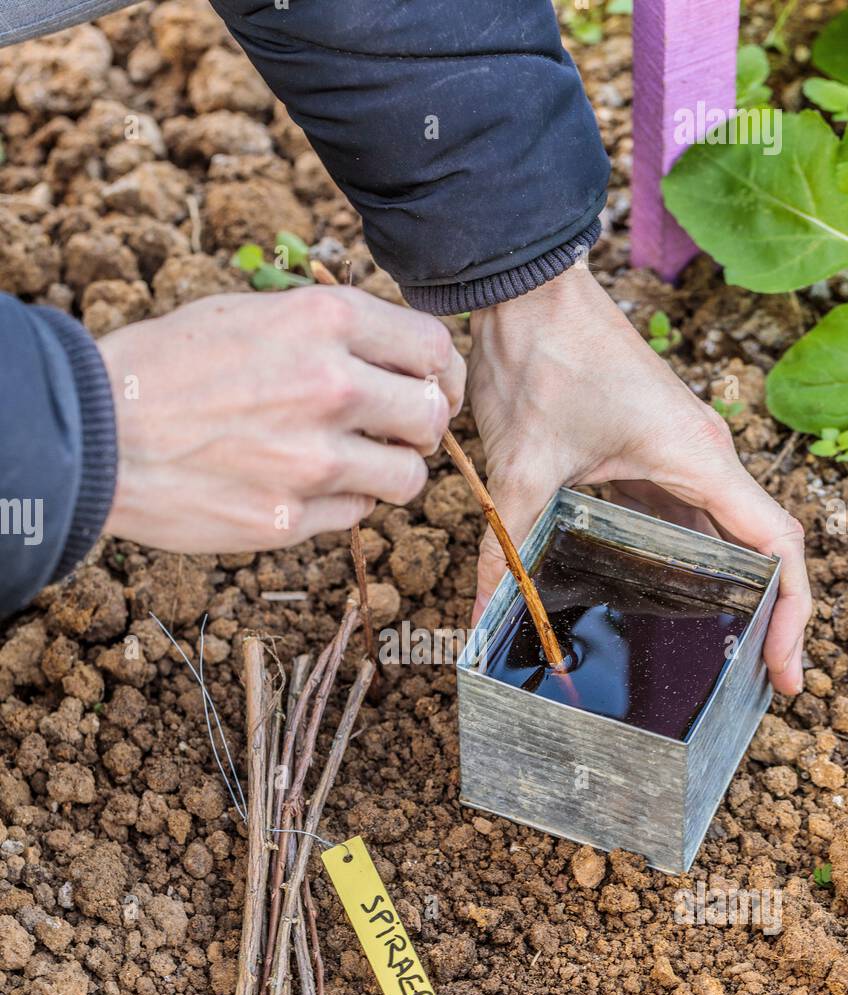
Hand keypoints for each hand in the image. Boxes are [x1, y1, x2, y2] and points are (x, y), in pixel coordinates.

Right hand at [101, 287, 464, 552]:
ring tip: (358, 464)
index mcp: (323, 321)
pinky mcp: (292, 517)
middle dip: (423, 425)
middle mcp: (332, 387)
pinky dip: (345, 504)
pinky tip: (308, 488)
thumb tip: (389, 354)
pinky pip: (356, 514)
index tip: (430, 385)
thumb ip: (325, 331)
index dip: (440, 371)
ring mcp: (315, 459)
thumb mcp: (248, 313)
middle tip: (399, 431)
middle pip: (431, 416)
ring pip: (407, 477)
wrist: (96, 432)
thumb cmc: (166, 365)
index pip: (432, 347)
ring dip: (391, 471)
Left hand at [468, 265, 809, 694]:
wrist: (526, 289)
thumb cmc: (542, 358)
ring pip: (720, 536)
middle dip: (767, 617)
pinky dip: (681, 563)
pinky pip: (678, 517)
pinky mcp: (646, 452)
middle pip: (760, 549)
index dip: (791, 613)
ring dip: (728, 592)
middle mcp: (702, 458)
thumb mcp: (523, 466)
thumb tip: (483, 617)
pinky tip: (657, 603)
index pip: (777, 547)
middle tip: (753, 687)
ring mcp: (677, 454)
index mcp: (698, 460)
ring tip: (715, 658)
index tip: (783, 671)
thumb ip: (506, 546)